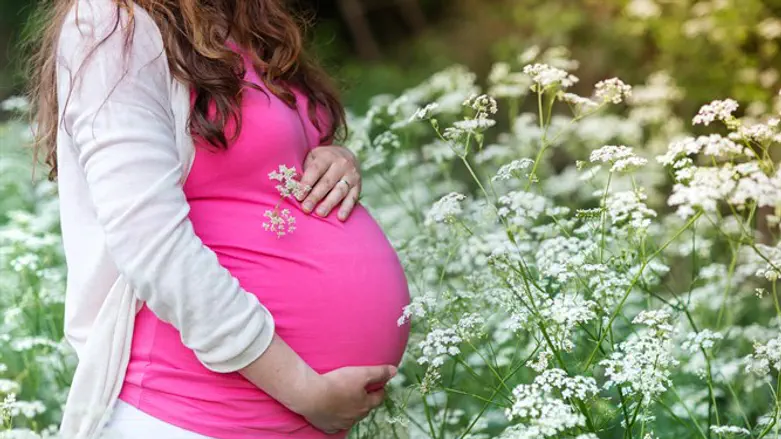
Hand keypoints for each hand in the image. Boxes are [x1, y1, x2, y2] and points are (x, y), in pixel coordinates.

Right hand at [238, 335, 394, 434]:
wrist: (311, 395)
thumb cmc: (337, 383)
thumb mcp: (361, 373)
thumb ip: (379, 372)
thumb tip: (395, 371)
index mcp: (365, 405)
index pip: (379, 398)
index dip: (380, 389)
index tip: (379, 384)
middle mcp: (355, 417)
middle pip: (365, 408)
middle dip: (366, 399)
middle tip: (362, 389)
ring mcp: (341, 423)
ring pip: (351, 416)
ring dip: (351, 408)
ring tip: (346, 398)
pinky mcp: (328, 426)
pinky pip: (336, 424)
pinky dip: (337, 417)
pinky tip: (333, 411)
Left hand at [297, 146, 360, 221]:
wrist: (346, 155)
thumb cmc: (323, 160)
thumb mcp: (312, 159)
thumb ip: (304, 171)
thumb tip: (292, 185)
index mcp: (327, 156)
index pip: (315, 170)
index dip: (307, 183)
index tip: (299, 196)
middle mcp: (341, 164)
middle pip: (327, 182)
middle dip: (315, 196)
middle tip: (306, 208)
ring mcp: (351, 175)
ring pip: (339, 191)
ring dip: (329, 203)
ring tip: (320, 214)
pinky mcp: (358, 185)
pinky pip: (352, 198)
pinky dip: (347, 208)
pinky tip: (340, 217)